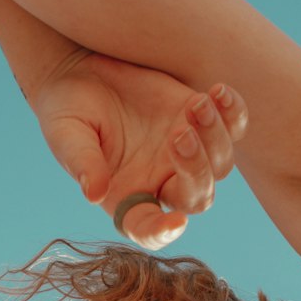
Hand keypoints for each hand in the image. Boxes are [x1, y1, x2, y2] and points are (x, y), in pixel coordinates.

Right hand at [28, 49, 247, 249]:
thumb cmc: (68, 109)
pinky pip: (234, 126)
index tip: (175, 223)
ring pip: (221, 164)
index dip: (162, 232)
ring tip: (196, 104)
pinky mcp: (200, 119)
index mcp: (128, 197)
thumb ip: (81, 163)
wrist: (82, 67)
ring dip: (215, 137)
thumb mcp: (66, 135)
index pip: (148, 228)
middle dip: (196, 170)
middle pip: (197, 197)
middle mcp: (162, 181)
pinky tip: (218, 91)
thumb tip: (93, 194)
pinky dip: (234, 113)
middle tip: (179, 134)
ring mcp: (186, 152)